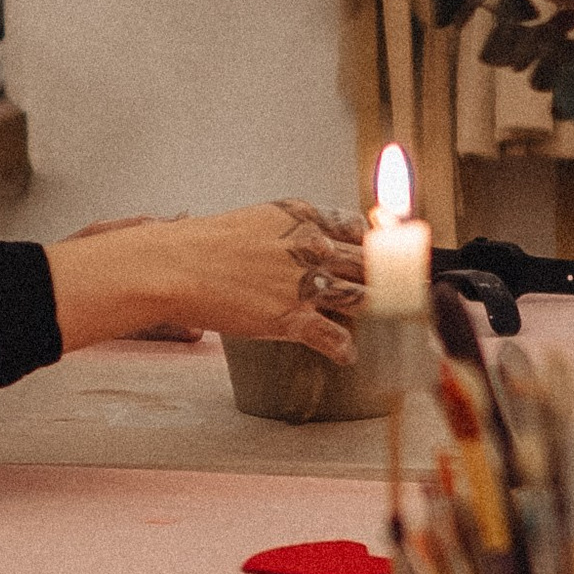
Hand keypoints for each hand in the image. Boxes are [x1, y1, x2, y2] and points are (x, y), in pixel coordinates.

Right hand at [48, 199, 366, 360]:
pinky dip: (345, 349)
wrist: (173, 267)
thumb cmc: (197, 245)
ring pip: (361, 298)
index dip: (373, 242)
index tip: (383, 252)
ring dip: (376, 312)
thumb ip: (281, 233)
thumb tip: (289, 247)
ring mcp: (305, 283)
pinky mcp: (292, 317)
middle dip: (385, 277)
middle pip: (366, 262)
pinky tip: (348, 355)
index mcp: (300, 218)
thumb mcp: (249, 223)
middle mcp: (310, 247)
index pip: (354, 226)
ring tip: (386, 323)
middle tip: (400, 290)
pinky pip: (334, 338)